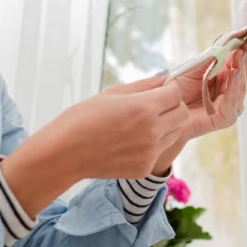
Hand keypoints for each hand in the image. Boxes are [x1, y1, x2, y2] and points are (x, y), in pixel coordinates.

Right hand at [3, 76, 187, 214]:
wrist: (65, 153)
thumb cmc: (83, 118)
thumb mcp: (112, 94)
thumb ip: (143, 85)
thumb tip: (165, 78)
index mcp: (144, 108)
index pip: (175, 93)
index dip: (169, 89)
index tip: (161, 89)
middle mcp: (152, 131)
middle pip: (181, 113)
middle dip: (172, 106)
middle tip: (154, 106)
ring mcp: (150, 152)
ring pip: (175, 133)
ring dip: (166, 125)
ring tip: (141, 125)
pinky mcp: (145, 168)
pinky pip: (160, 150)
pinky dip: (153, 144)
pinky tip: (131, 141)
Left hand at [170, 37, 246, 142]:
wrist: (167, 110)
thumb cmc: (179, 89)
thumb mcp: (196, 67)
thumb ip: (213, 55)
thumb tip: (225, 36)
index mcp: (226, 77)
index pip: (240, 61)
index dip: (246, 48)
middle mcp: (231, 90)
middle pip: (243, 72)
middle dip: (246, 56)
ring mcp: (230, 104)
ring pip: (240, 85)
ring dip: (240, 69)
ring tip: (240, 54)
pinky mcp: (226, 117)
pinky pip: (232, 101)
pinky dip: (233, 87)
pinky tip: (234, 73)